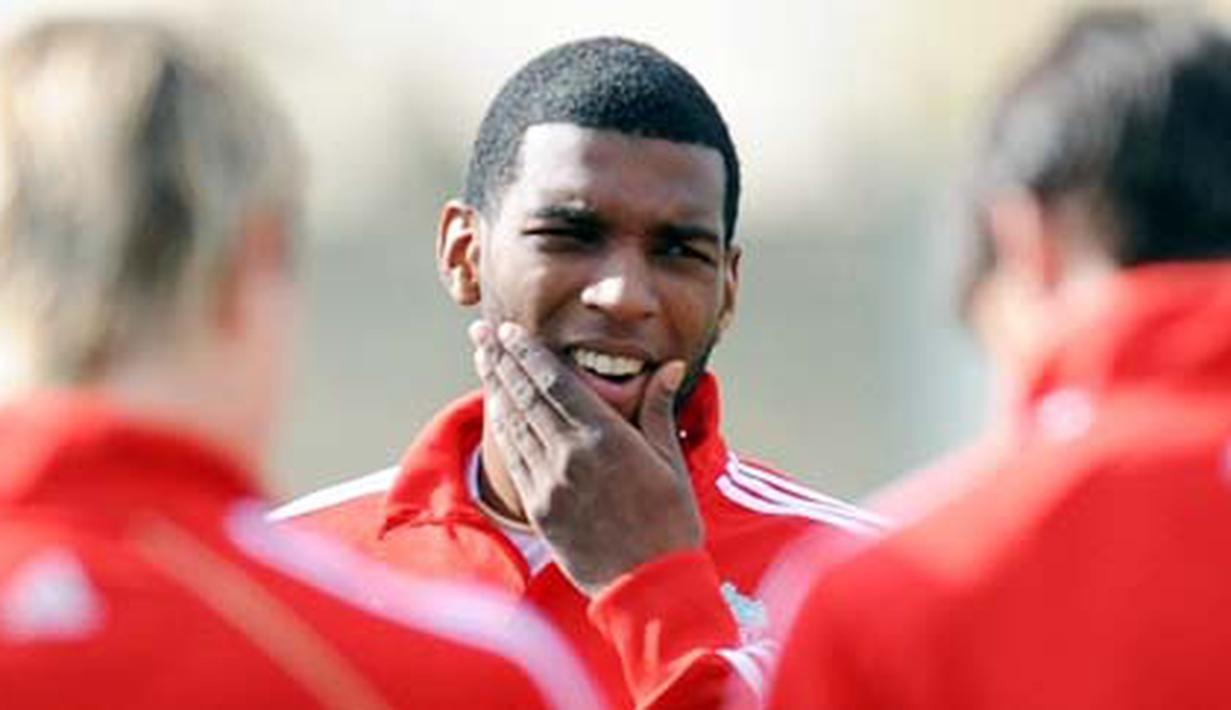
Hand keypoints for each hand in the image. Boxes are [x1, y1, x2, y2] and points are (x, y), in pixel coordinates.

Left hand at [470, 321, 703, 595]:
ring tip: (481, 358)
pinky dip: (502, 428)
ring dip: (495, 387)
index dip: (528, 353)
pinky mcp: (540, 507)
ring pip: (513, 423)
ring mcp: (550, 483)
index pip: (555, 382)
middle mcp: (570, 456)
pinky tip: (494, 408)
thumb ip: (659, 410)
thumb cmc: (669, 523)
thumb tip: (669, 366)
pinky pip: (514, 458)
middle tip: (480, 330)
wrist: (648, 587)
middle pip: (525, 396)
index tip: (509, 330)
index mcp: (606, 439)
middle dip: (501, 359)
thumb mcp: (672, 462)